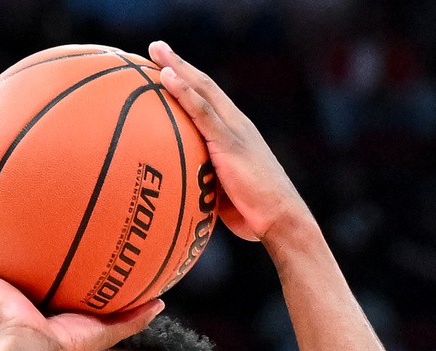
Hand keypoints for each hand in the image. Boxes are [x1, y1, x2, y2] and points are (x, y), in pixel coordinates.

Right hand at [0, 210, 163, 350]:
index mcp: (39, 297)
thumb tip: (163, 302)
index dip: (42, 247)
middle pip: (7, 252)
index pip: (40, 266)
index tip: (50, 222)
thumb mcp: (105, 327)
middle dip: (6, 230)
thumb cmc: (66, 346)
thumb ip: (132, 316)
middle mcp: (13, 288)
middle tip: (11, 199)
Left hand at [149, 41, 308, 243]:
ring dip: (177, 67)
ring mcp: (234, 129)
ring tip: (155, 49)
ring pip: (202, 89)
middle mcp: (237, 124)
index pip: (209, 101)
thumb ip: (206, 184)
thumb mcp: (225, 195)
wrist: (281, 219)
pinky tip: (164, 76)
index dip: (190, 83)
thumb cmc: (254, 215)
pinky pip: (201, 110)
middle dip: (180, 64)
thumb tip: (180, 192)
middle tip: (156, 47)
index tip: (168, 68)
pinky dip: (183, 91)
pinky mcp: (230, 141)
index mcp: (236, 134)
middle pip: (204, 86)